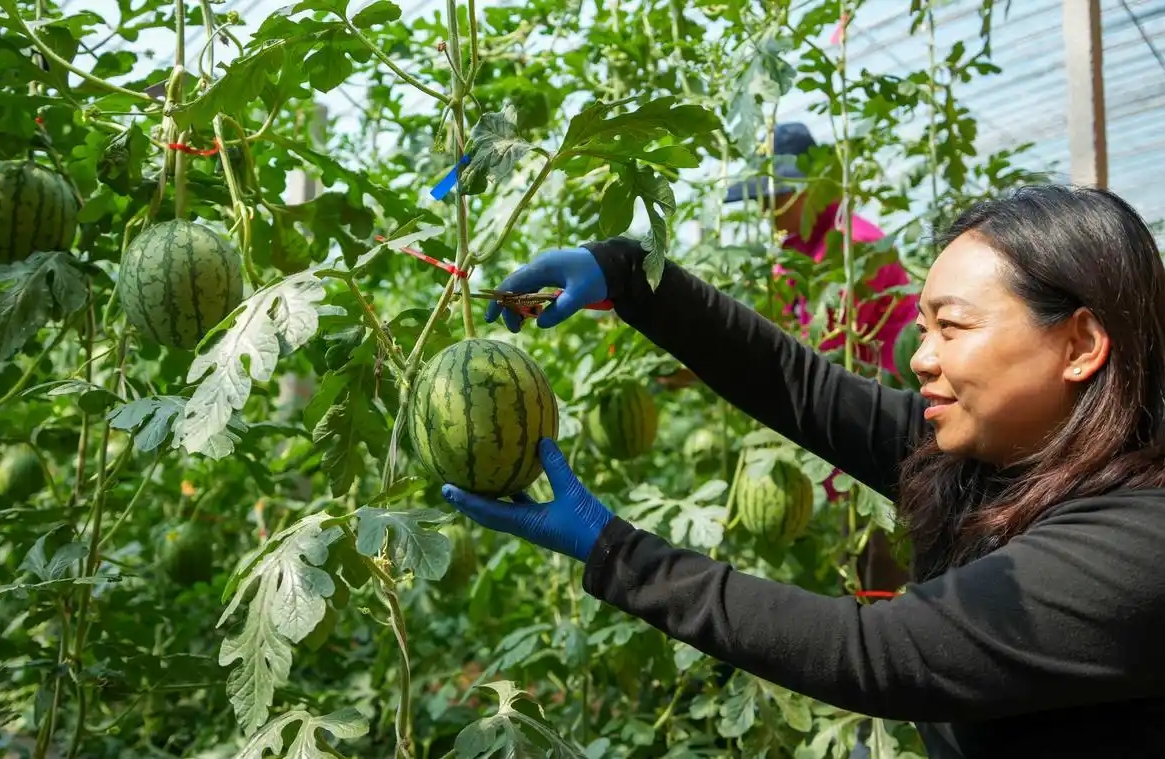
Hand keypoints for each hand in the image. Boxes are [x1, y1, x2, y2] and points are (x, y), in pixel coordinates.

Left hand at [440, 438, 613, 561]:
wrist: (607, 547)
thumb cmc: (588, 523)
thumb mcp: (572, 491)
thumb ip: (556, 466)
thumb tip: (541, 440)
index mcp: (524, 524)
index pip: (486, 511)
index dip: (465, 500)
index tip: (445, 488)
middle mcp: (523, 526)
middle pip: (487, 514)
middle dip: (468, 501)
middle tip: (449, 485)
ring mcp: (533, 524)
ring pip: (502, 510)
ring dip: (486, 498)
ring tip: (473, 481)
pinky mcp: (545, 520)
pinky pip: (521, 505)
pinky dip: (512, 492)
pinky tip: (513, 476)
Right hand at [486, 247, 606, 332]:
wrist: (612, 263)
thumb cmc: (596, 276)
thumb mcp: (580, 295)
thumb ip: (560, 310)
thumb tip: (540, 324)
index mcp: (542, 267)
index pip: (512, 284)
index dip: (499, 301)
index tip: (491, 319)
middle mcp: (539, 266)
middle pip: (514, 287)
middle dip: (510, 308)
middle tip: (516, 330)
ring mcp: (545, 268)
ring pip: (523, 288)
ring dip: (520, 306)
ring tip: (523, 325)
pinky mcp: (552, 273)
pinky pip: (533, 288)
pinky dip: (530, 302)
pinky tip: (534, 314)